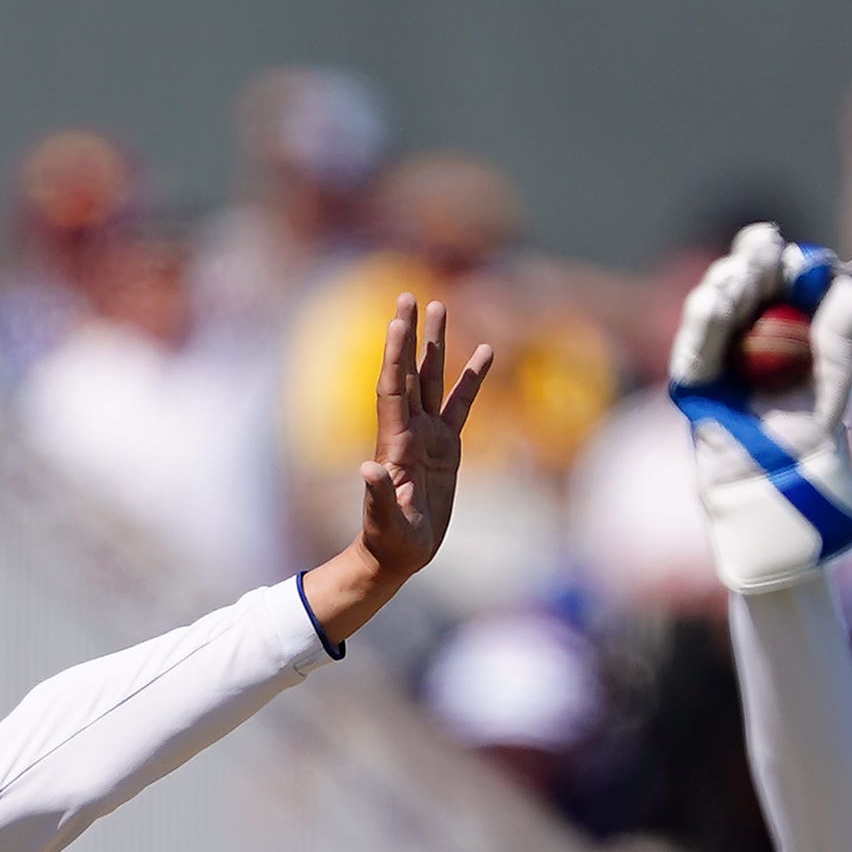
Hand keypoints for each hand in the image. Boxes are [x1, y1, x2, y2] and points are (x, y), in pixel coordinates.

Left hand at [351, 293, 493, 584]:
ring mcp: (428, 437)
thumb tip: (366, 468)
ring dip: (436, 346)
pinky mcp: (446, 448)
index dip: (395, 355)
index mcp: (395, 444)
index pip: (394, 389)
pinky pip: (461, 406)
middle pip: (411, 373)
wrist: (397, 556)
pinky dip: (472, 379)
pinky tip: (485, 352)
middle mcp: (409, 431)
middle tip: (409, 296)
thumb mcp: (385, 524)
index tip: (396, 321)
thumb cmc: (389, 543)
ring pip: (434, 381)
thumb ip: (378, 496)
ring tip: (441, 307)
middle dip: (410, 335)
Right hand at [668, 223, 851, 592]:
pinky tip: (714, 300)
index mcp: (787, 321)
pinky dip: (703, 320)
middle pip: (747, 280)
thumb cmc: (813, 434)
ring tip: (742, 277)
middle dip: (755, 261)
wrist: (781, 485)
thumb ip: (845, 328)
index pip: (784, 276)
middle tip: (766, 250)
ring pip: (718, 302)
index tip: (800, 256)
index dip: (789, 259)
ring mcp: (719, 352)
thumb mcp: (837, 375)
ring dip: (729, 282)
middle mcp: (749, 329)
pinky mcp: (694, 380)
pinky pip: (695, 344)